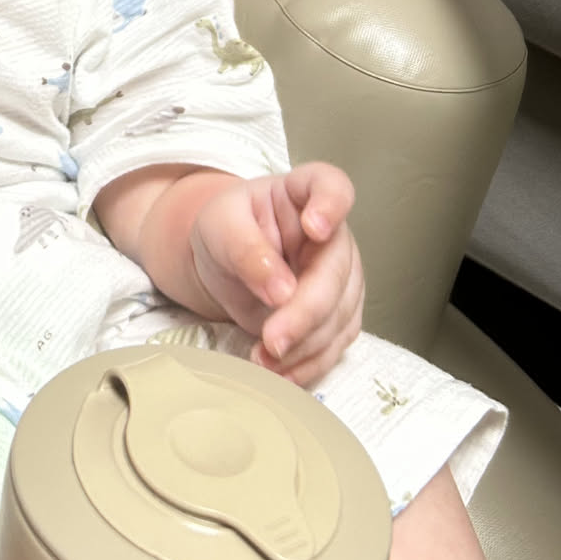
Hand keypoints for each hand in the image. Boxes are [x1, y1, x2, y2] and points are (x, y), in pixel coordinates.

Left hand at [187, 163, 363, 387]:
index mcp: (303, 192)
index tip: (315, 228)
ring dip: (305, 345)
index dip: (331, 205)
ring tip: (264, 360)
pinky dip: (308, 363)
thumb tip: (281, 290)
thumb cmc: (225, 230)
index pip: (331, 186)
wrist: (225, 262)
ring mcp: (341, 276)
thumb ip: (246, 250)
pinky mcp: (338, 314)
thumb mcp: (219, 226)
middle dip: (307, 311)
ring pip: (339, 314)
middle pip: (337, 269)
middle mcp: (333, 234)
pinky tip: (280, 373)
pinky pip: (334, 344)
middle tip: (273, 340)